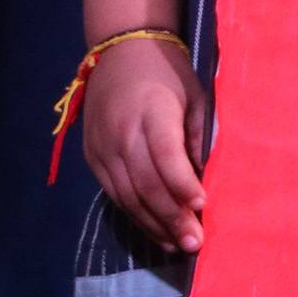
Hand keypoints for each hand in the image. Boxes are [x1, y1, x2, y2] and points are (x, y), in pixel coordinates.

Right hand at [82, 37, 209, 254]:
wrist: (120, 51)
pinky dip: (136, 215)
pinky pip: (114, 194)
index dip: (183, 183)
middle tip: (195, 242)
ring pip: (128, 196)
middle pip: (145, 184)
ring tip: (178, 245)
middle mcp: (121, 133)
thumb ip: (199, 136)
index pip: (165, 155)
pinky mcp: (92, 158)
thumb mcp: (194, 96)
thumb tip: (205, 180)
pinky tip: (156, 230)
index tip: (203, 204)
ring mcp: (102, 148)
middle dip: (171, 217)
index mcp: (151, 112)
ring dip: (154, 224)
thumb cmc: (167, 74)